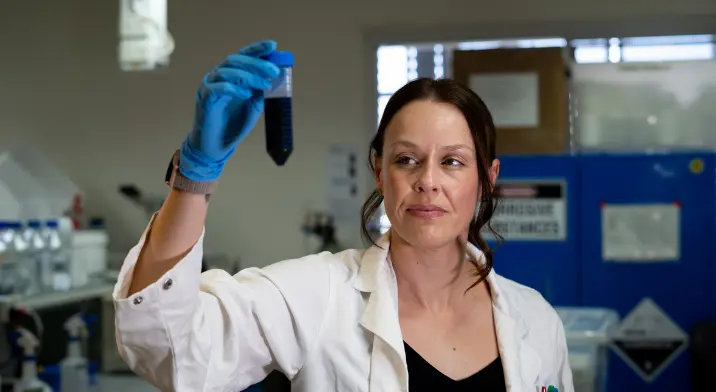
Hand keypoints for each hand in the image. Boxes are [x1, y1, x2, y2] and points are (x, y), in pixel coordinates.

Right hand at [179, 40, 279, 181]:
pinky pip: (216, 88)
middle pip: (235, 61)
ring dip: (248, 76)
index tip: (273, 45)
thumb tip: (274, 77)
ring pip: (226, 72)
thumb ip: (261, 91)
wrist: (218, 146)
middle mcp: (218, 77)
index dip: (257, 49)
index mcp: (230, 76)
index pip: (243, 57)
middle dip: (256, 64)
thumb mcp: (254, 105)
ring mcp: (209, 87)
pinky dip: (232, 88)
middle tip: (273, 70)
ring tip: (263, 84)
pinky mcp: (204, 99)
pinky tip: (246, 94)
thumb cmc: (234, 125)